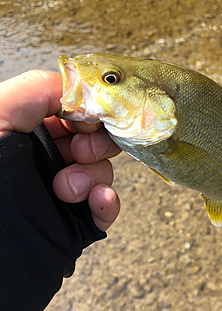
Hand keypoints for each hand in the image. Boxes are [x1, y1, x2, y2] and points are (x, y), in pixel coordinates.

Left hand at [0, 70, 120, 230]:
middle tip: (81, 152)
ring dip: (94, 176)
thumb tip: (79, 90)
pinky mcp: (77, 220)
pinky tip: (98, 201)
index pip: (70, 109)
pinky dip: (108, 201)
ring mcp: (63, 190)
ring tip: (67, 191)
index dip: (87, 110)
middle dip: (95, 143)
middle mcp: (44, 159)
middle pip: (93, 137)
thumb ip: (35, 89)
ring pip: (103, 169)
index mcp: (24, 132)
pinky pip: (107, 204)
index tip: (87, 119)